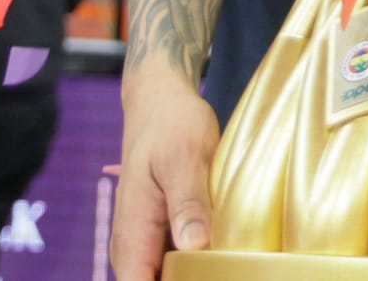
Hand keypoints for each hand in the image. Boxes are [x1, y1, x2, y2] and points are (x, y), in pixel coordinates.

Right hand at [112, 72, 219, 279]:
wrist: (160, 103)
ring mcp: (146, 241)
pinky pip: (176, 262)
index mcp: (133, 234)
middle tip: (233, 263)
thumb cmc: (171, 125)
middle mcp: (133, 246)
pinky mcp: (162, 233)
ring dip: (197, 272)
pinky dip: (199, 261)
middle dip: (193, 278)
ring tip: (234, 259)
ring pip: (168, 278)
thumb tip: (194, 247)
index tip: (210, 271)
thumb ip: (188, 202)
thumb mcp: (184, 156)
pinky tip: (227, 250)